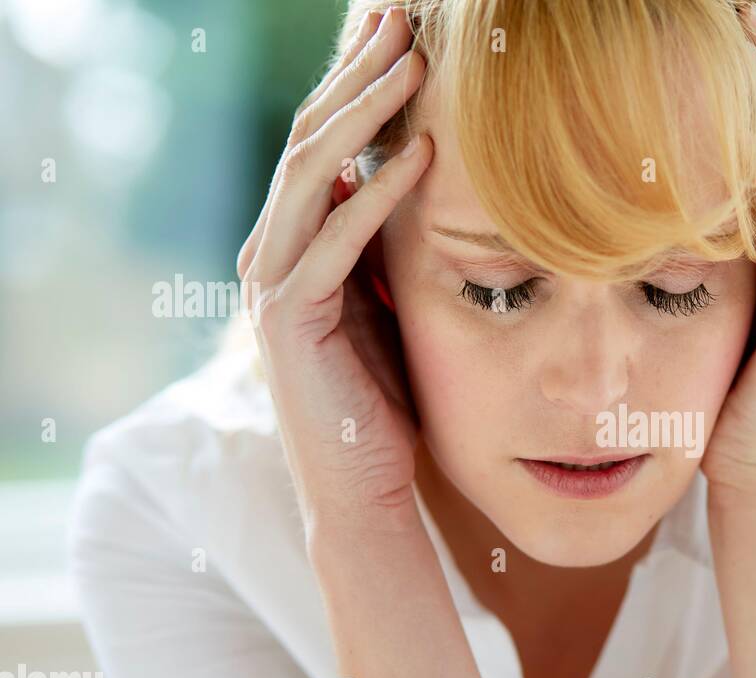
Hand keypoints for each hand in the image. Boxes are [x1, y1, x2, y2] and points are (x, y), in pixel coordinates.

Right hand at [235, 7, 431, 533]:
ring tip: (412, 63)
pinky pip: (333, 243)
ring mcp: (272, 286)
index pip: (318, 142)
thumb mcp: (386, 300)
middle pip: (306, 139)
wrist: (361, 487)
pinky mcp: (291, 323)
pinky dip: (375, 197)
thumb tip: (409, 174)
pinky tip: (420, 159)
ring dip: (363, 114)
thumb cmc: (382, 398)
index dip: (352, 82)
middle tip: (400, 17)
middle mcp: (270, 254)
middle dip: (354, 74)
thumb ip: (379, 242)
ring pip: (308, 175)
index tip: (396, 31)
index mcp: (292, 244)